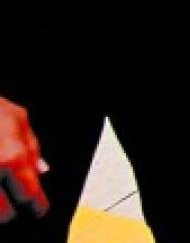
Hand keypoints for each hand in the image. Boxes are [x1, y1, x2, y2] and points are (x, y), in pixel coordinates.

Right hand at [0, 98, 48, 223]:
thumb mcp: (18, 119)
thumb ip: (32, 147)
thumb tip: (41, 172)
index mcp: (11, 158)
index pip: (29, 196)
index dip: (38, 205)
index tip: (39, 209)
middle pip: (3, 215)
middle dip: (10, 211)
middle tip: (12, 200)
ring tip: (1, 192)